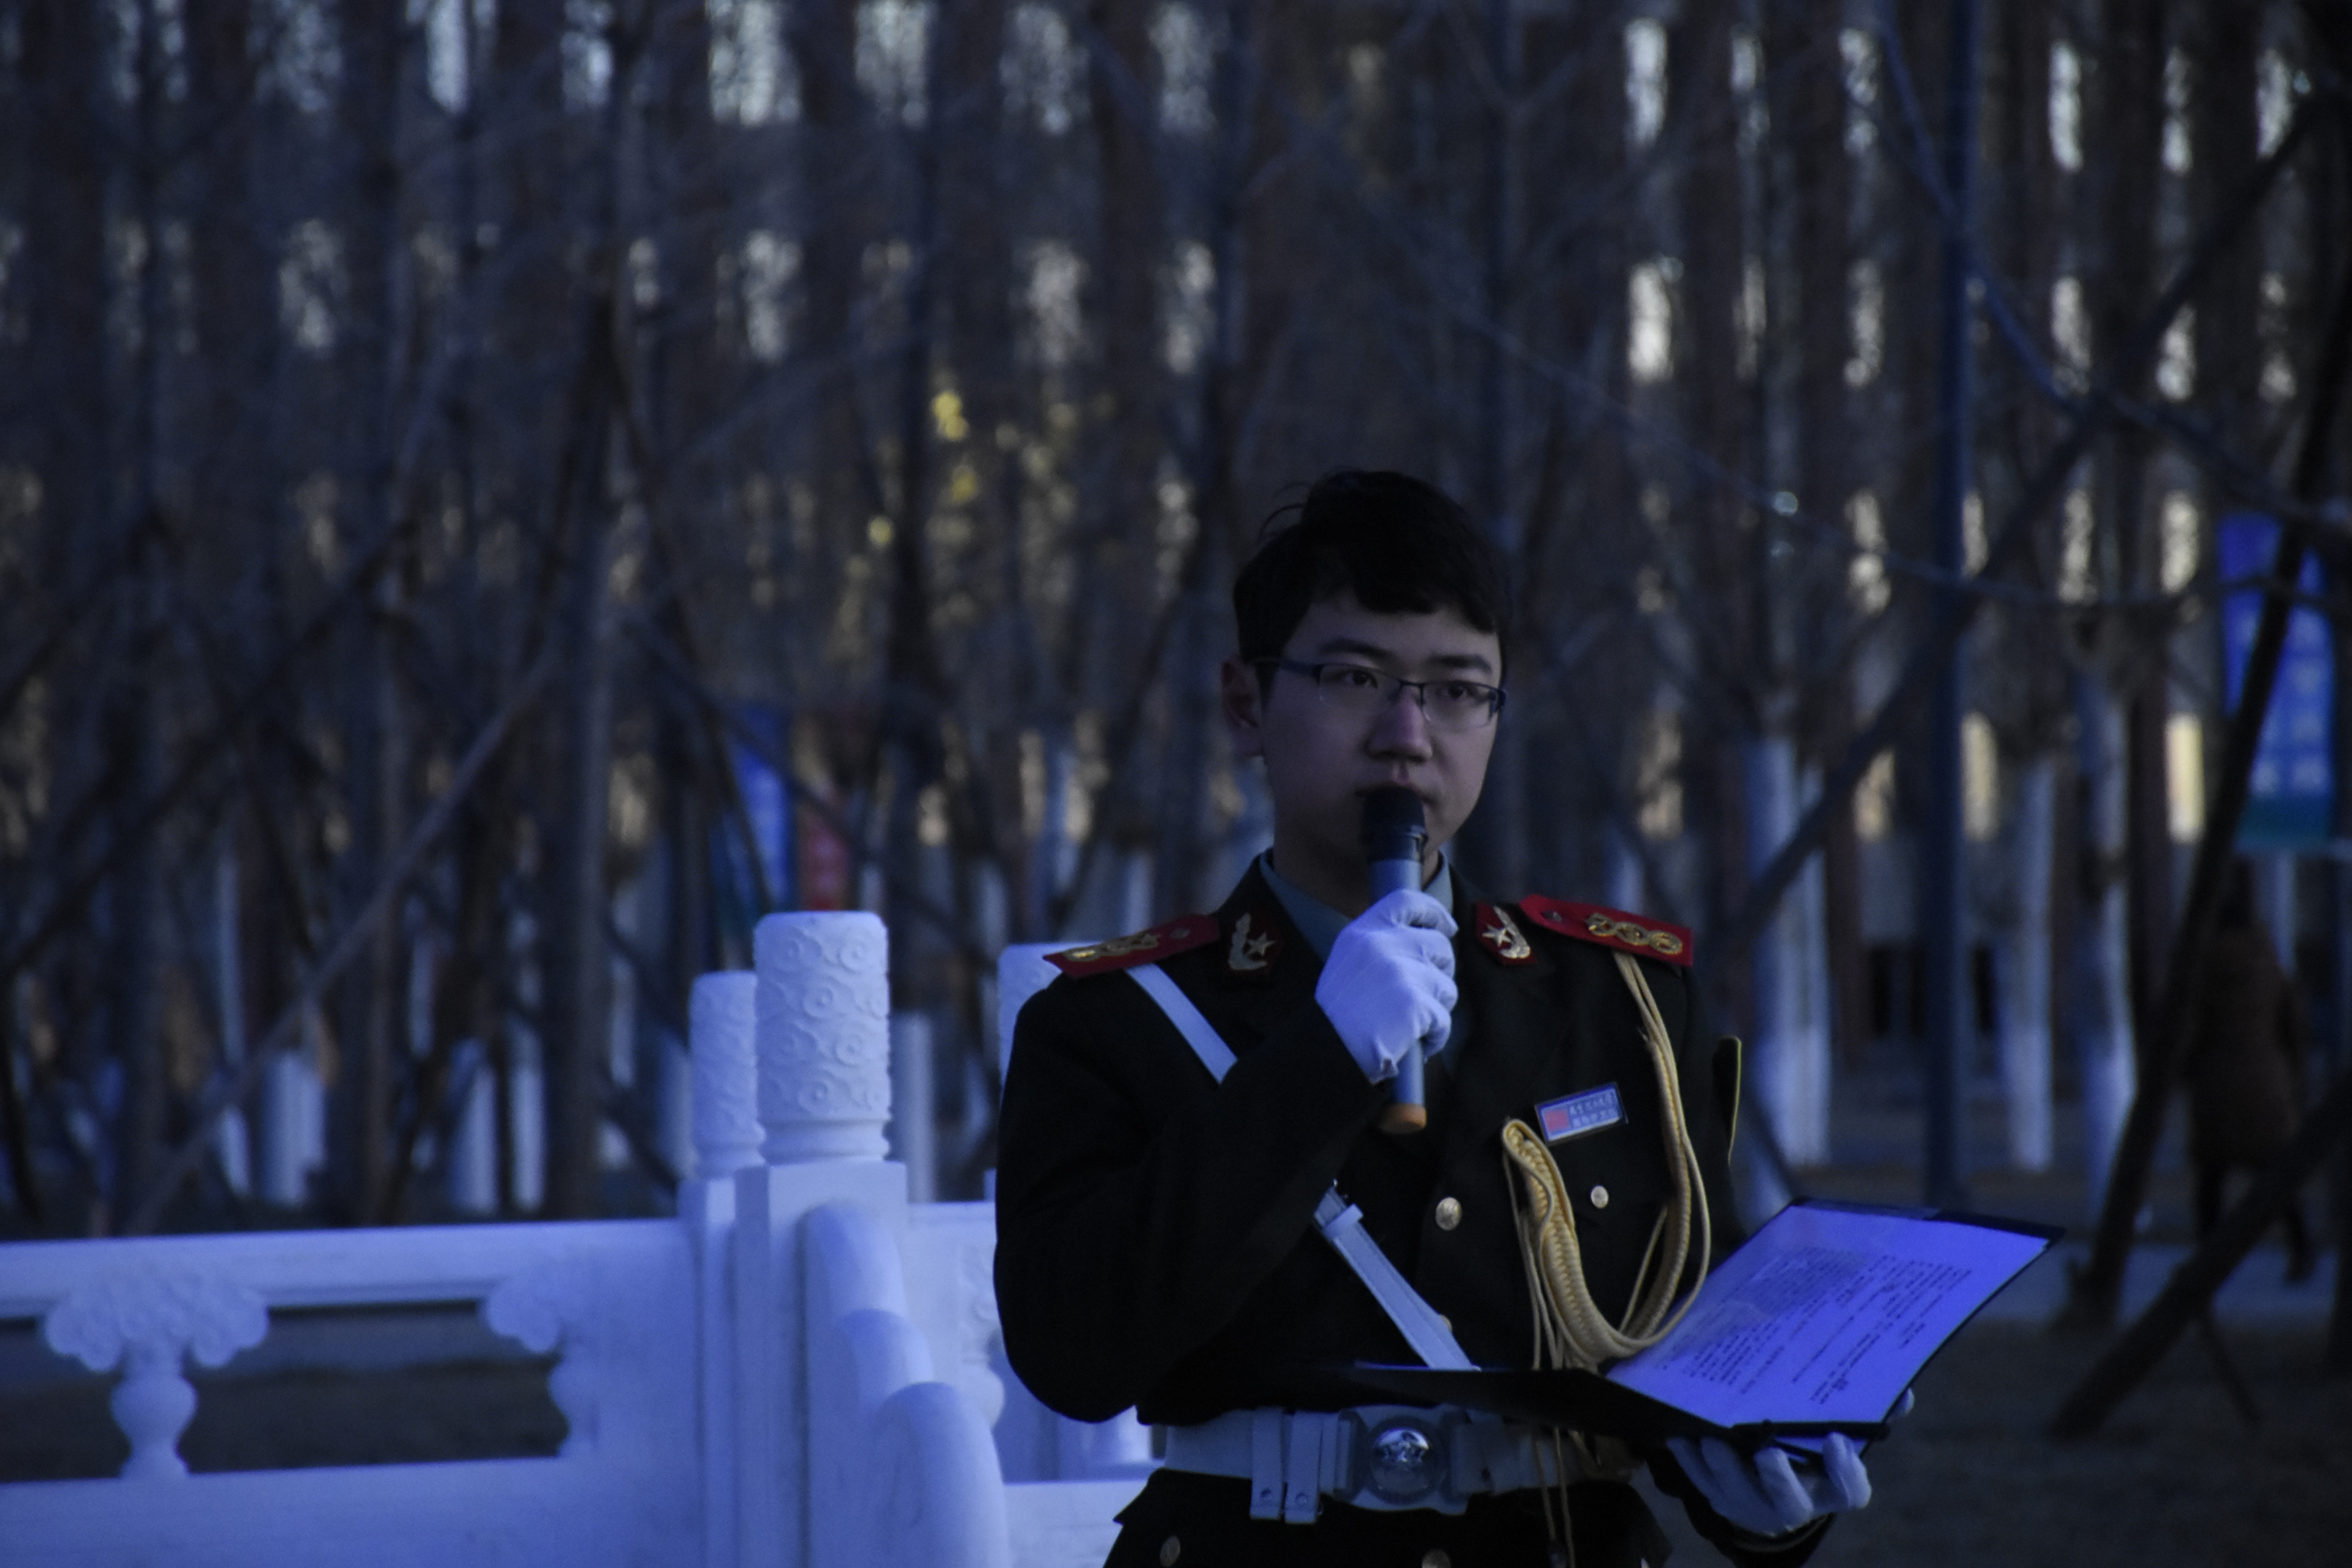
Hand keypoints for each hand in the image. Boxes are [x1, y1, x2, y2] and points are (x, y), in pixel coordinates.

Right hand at [1315, 889, 1456, 1083]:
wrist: (1329, 1053)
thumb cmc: (1337, 1016)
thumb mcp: (1347, 964)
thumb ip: (1378, 946)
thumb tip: (1421, 940)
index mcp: (1361, 932)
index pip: (1407, 901)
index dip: (1434, 912)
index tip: (1446, 927)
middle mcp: (1382, 944)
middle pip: (1438, 944)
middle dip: (1440, 970)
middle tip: (1423, 994)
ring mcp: (1401, 972)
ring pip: (1446, 984)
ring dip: (1437, 1006)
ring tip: (1411, 1023)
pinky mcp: (1417, 1003)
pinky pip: (1444, 1018)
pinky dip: (1435, 1034)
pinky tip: (1415, 1042)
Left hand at [1666, 1433, 1872, 1537]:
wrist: (1772, 1485)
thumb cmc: (1812, 1451)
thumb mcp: (1839, 1435)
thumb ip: (1868, 1414)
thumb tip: (1902, 1391)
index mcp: (1831, 1490)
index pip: (1850, 1492)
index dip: (1845, 1471)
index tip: (1837, 1441)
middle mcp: (1796, 1504)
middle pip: (1790, 1500)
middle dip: (1778, 1477)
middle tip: (1767, 1449)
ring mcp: (1754, 1505)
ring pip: (1737, 1492)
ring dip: (1723, 1466)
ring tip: (1712, 1437)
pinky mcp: (1720, 1499)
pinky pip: (1701, 1482)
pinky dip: (1690, 1460)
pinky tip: (1679, 1435)